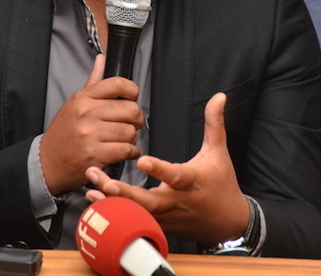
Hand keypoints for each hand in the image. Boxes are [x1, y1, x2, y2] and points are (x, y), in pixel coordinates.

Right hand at [40, 54, 144, 194]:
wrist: (48, 161)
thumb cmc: (64, 131)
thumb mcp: (75, 102)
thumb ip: (93, 81)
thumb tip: (102, 59)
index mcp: (84, 98)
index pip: (118, 84)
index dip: (132, 91)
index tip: (132, 99)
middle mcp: (87, 113)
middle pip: (130, 109)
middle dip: (136, 119)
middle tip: (131, 123)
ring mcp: (90, 134)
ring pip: (130, 131)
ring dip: (132, 138)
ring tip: (124, 139)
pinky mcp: (95, 154)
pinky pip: (126, 150)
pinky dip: (131, 152)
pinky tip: (126, 152)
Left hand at [85, 92, 249, 245]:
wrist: (227, 222)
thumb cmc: (221, 184)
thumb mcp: (218, 152)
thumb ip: (214, 123)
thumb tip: (218, 97)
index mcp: (191, 181)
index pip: (175, 175)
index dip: (159, 170)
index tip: (141, 160)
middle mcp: (176, 201)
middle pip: (148, 201)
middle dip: (125, 193)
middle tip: (104, 180)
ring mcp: (166, 216)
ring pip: (137, 213)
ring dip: (114, 201)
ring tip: (93, 187)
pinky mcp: (159, 224)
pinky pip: (134, 220)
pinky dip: (115, 212)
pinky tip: (95, 200)